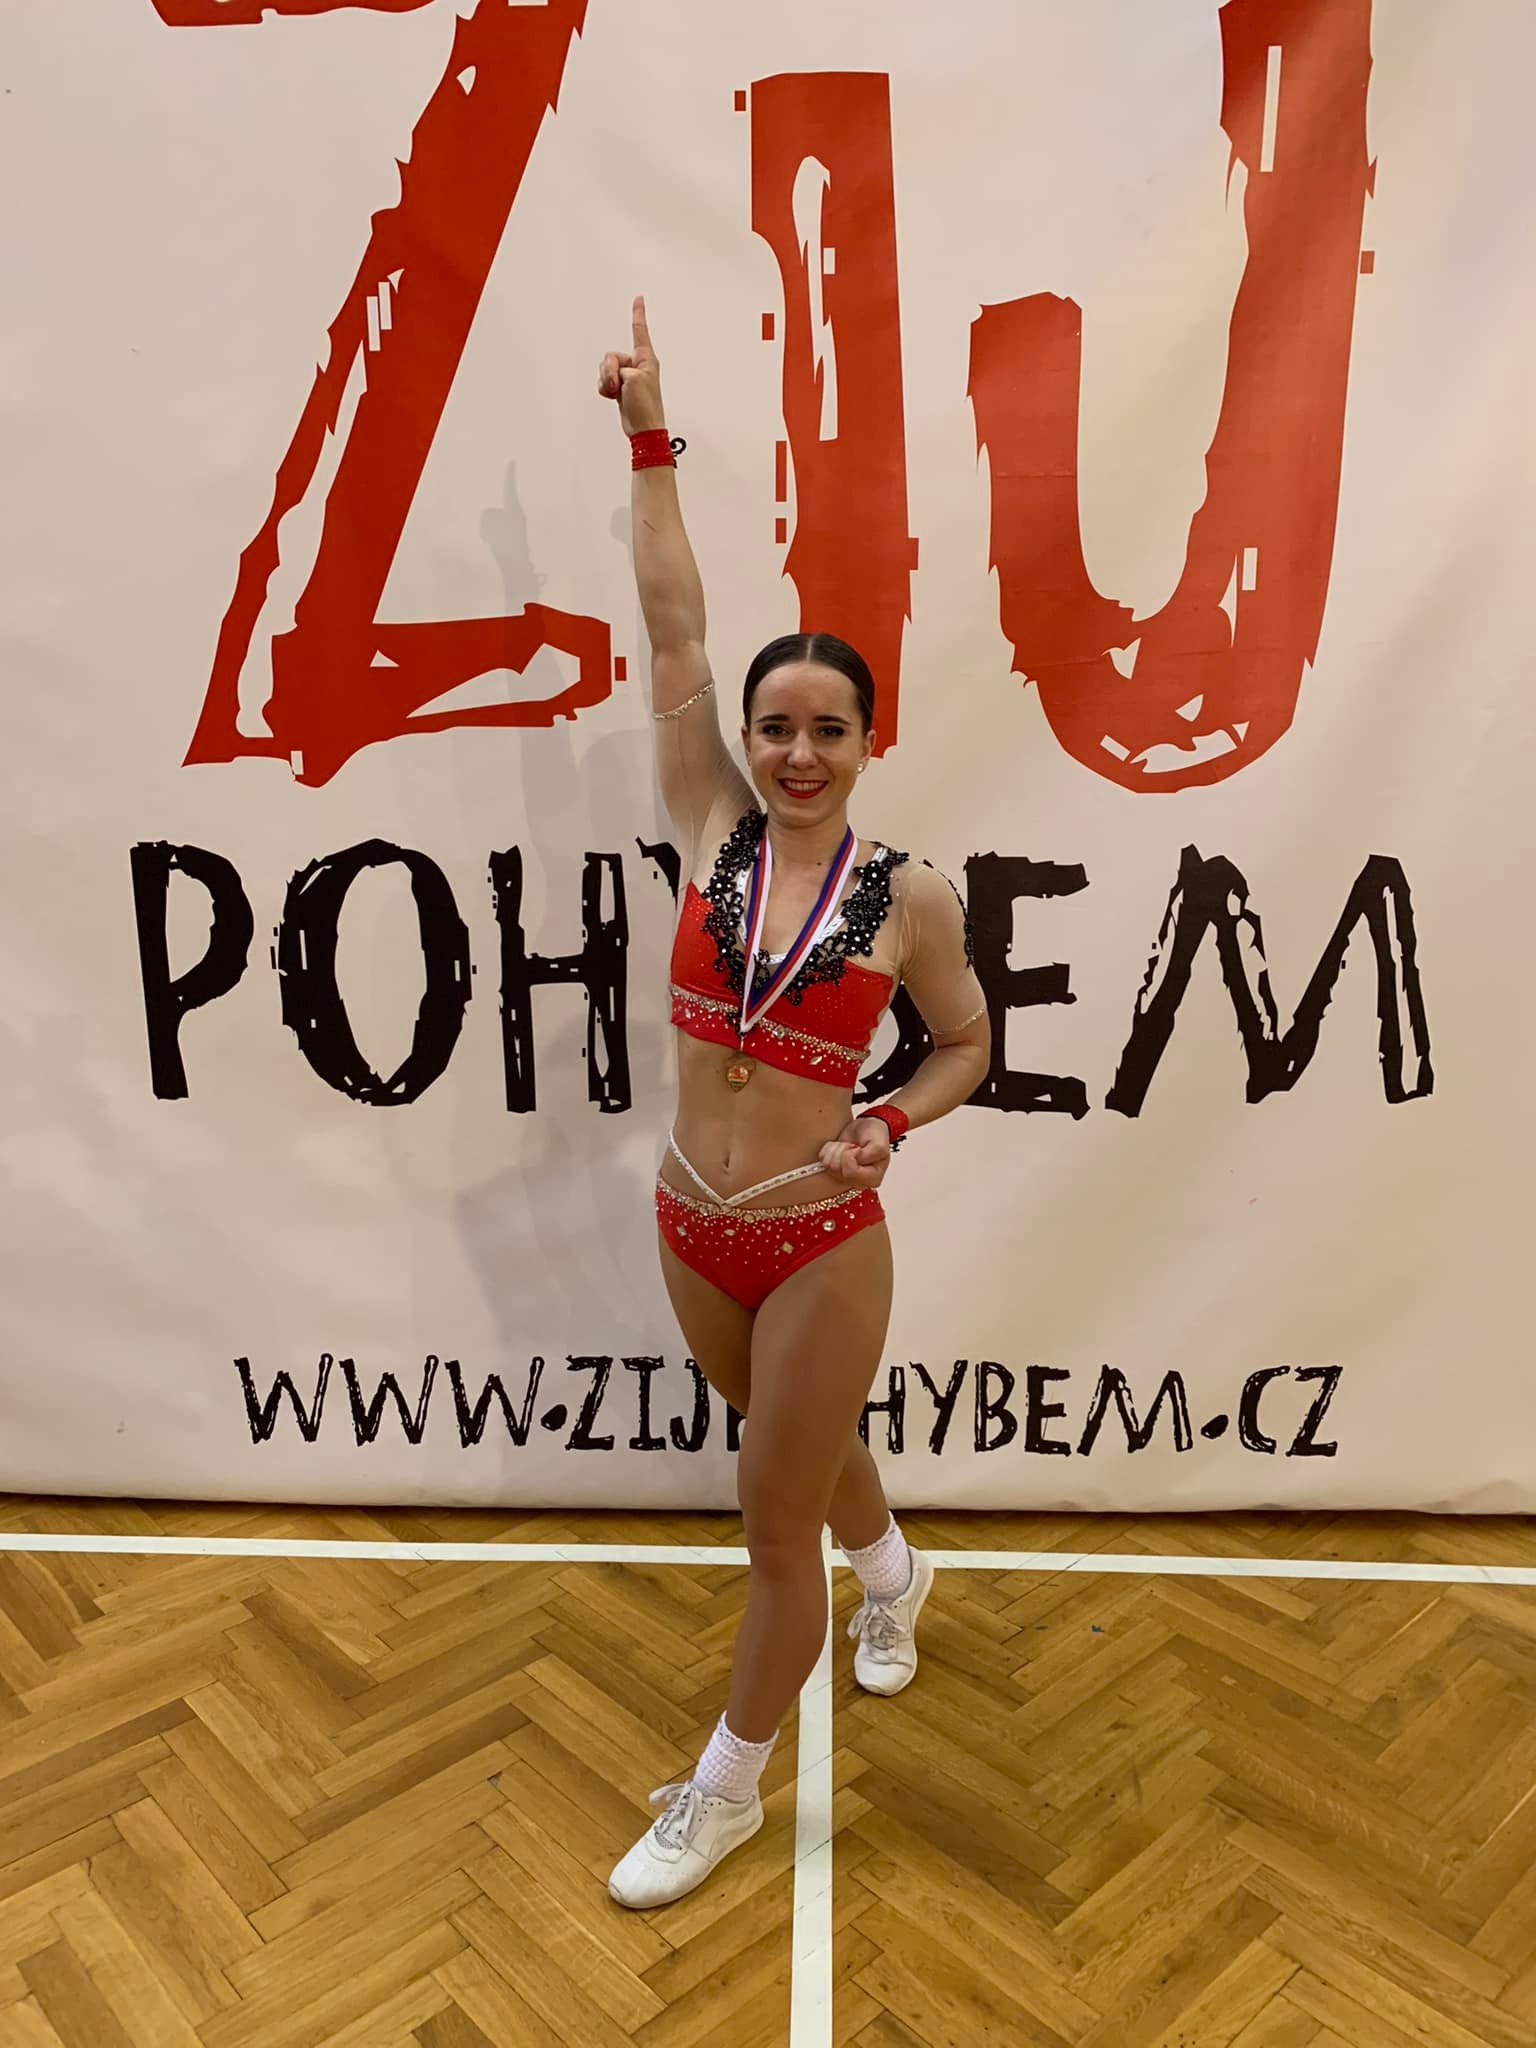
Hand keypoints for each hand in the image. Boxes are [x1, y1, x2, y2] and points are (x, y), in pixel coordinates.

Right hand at [598, 294, 665, 436]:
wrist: (643, 429)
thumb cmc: (645, 405)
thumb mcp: (633, 379)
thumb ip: (620, 368)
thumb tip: (614, 376)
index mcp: (646, 358)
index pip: (640, 331)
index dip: (638, 314)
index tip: (639, 297)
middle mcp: (637, 365)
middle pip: (611, 356)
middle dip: (609, 370)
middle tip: (617, 385)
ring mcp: (627, 377)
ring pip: (605, 368)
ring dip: (606, 381)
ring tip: (617, 393)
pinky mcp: (620, 388)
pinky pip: (604, 381)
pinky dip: (604, 389)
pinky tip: (613, 397)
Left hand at [817, 1117, 891, 1189]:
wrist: (866, 1126)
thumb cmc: (876, 1134)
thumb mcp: (879, 1143)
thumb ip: (869, 1154)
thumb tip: (853, 1159)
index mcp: (873, 1179)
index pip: (850, 1173)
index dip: (849, 1156)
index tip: (856, 1147)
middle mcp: (857, 1181)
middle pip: (836, 1169)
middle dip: (842, 1151)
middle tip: (852, 1145)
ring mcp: (843, 1177)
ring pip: (828, 1165)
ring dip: (836, 1149)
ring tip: (847, 1145)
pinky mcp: (832, 1169)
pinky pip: (822, 1160)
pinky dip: (829, 1148)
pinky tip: (840, 1146)